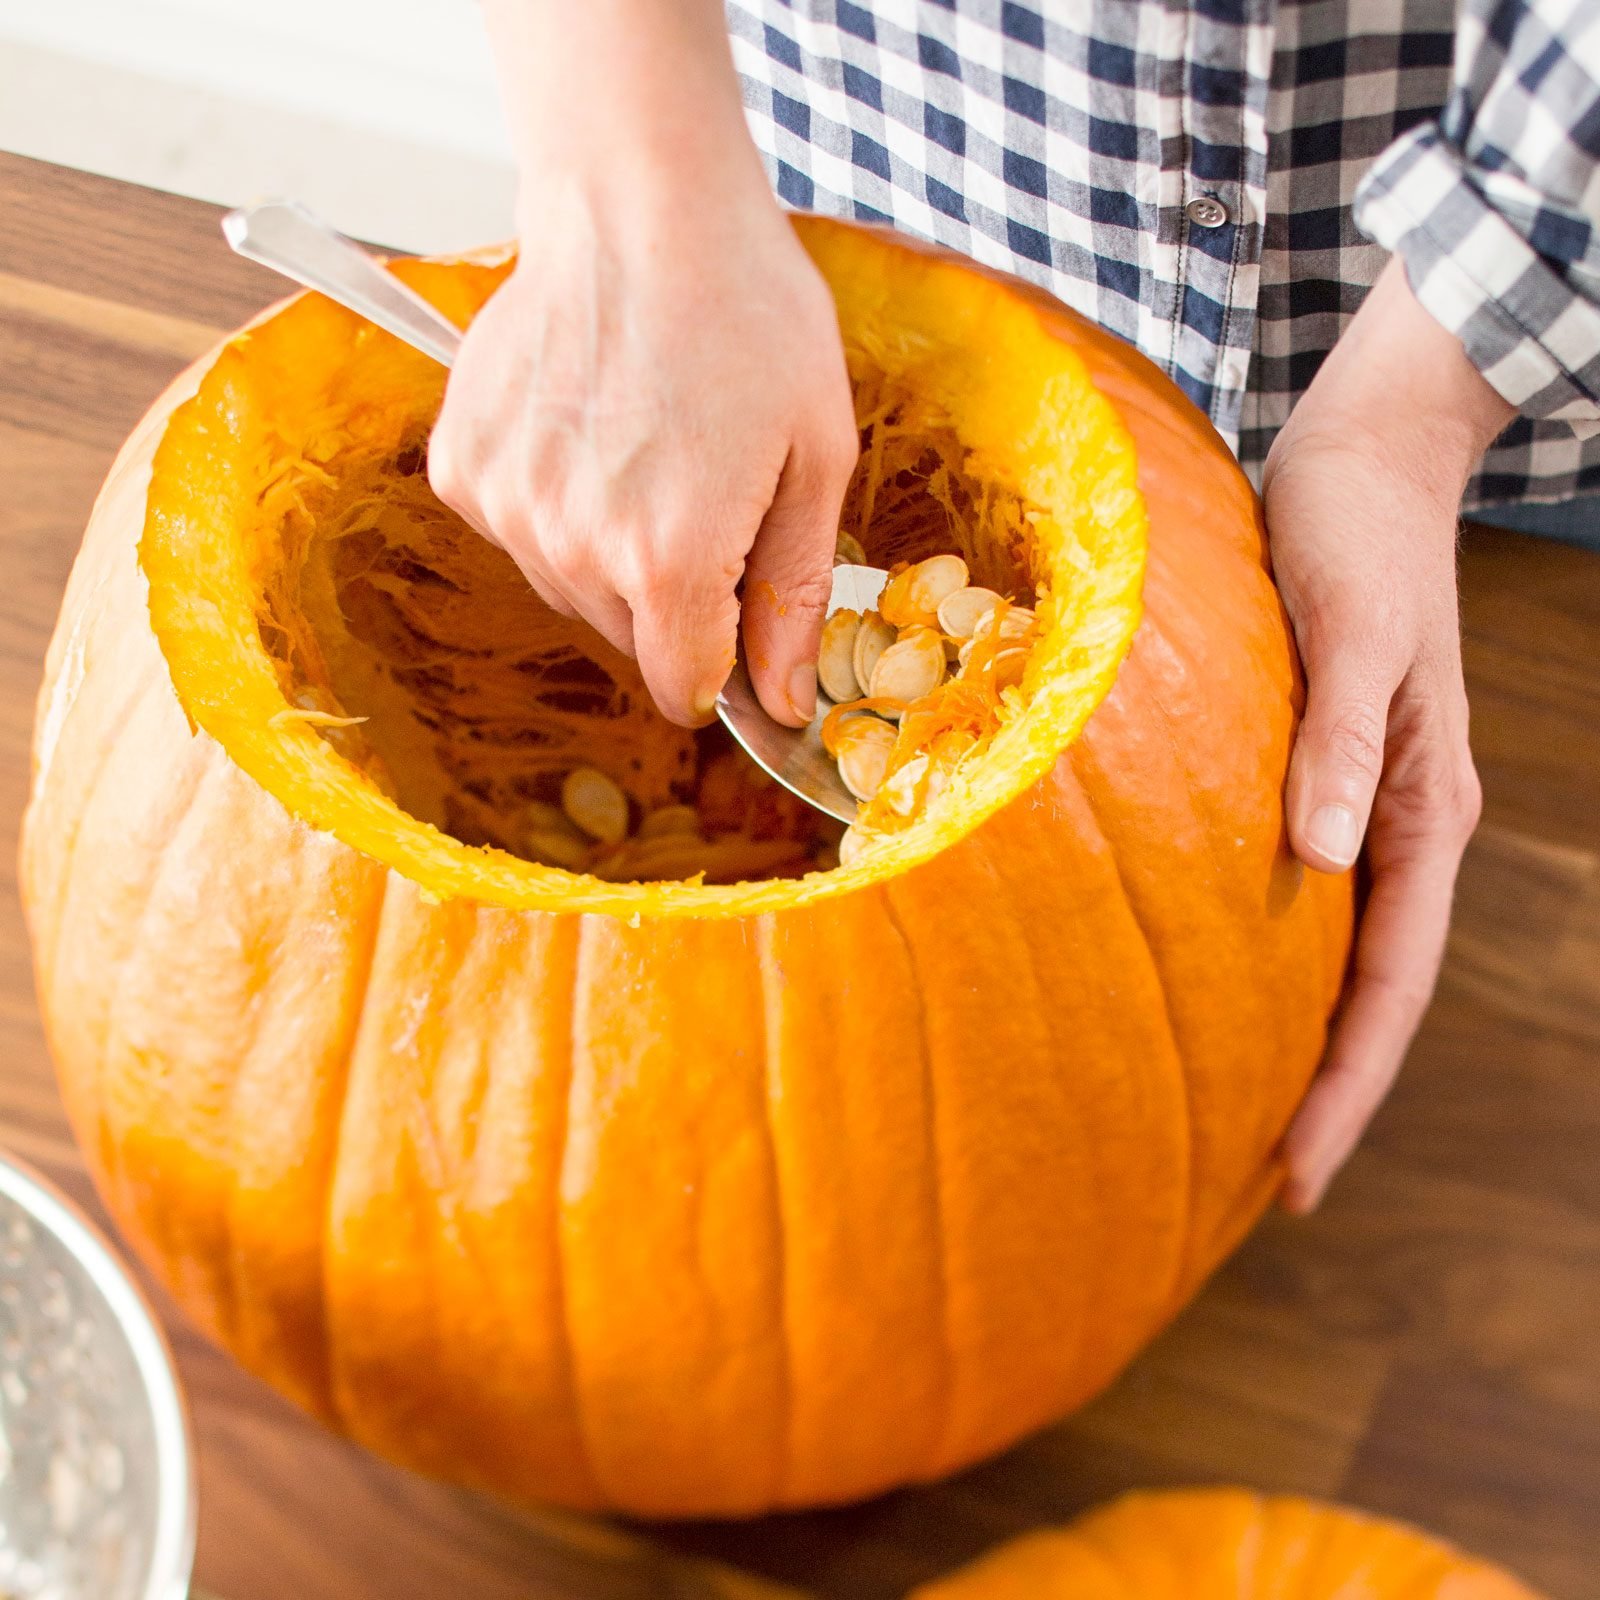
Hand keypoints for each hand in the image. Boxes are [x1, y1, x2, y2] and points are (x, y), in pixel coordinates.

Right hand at [430, 0, 857, 726]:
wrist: (639, 206)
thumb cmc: (749, 316)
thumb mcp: (816, 459)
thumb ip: (793, 599)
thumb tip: (784, 705)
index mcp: (670, 560)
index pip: (682, 688)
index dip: (718, 665)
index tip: (732, 614)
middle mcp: (574, 548)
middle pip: (630, 638)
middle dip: (674, 594)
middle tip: (704, 491)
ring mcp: (508, 506)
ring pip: (572, 589)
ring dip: (611, 550)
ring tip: (648, 448)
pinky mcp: (463, 467)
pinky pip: (521, 532)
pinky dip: (557, 503)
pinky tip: (592, 430)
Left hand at [1264, 258, 1513, 1212]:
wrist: (1357, 459)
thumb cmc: (1354, 538)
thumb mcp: (1354, 635)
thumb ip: (1343, 742)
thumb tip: (1329, 858)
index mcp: (1422, 812)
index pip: (1390, 983)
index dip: (1347, 1085)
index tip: (1298, 1175)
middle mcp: (1395, 824)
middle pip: (1366, 989)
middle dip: (1324, 1089)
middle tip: (1265, 1186)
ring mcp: (1355, 803)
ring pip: (1333, 952)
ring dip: (1294, 1036)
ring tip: (1234, 1117)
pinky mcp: (1312, 770)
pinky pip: (1295, 892)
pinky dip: (1266, 957)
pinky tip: (1214, 987)